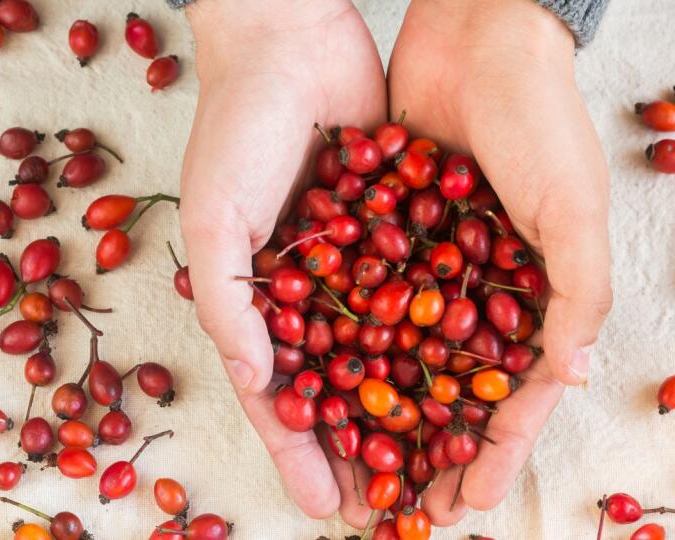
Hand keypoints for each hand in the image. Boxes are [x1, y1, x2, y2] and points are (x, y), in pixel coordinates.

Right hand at [178, 0, 386, 521]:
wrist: (290, 42)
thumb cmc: (235, 130)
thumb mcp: (214, 217)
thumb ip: (230, 302)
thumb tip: (254, 381)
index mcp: (251, 300)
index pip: (276, 394)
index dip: (299, 453)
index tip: (328, 503)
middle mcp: (300, 293)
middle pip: (334, 387)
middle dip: (357, 449)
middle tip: (388, 506)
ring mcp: (347, 266)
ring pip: (379, 353)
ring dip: (401, 409)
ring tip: (432, 463)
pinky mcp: (390, 232)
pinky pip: (414, 293)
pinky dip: (433, 339)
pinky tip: (462, 378)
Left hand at [386, 0, 612, 525]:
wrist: (474, 37)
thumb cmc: (538, 118)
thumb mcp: (570, 205)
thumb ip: (577, 289)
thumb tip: (571, 374)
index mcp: (533, 293)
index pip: (513, 396)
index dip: (494, 454)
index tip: (467, 507)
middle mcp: (478, 287)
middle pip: (447, 388)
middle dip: (425, 448)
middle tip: (395, 506)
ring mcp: (428, 262)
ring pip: (397, 354)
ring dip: (377, 409)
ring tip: (348, 461)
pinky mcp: (384, 232)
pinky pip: (360, 297)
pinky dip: (342, 339)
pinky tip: (317, 380)